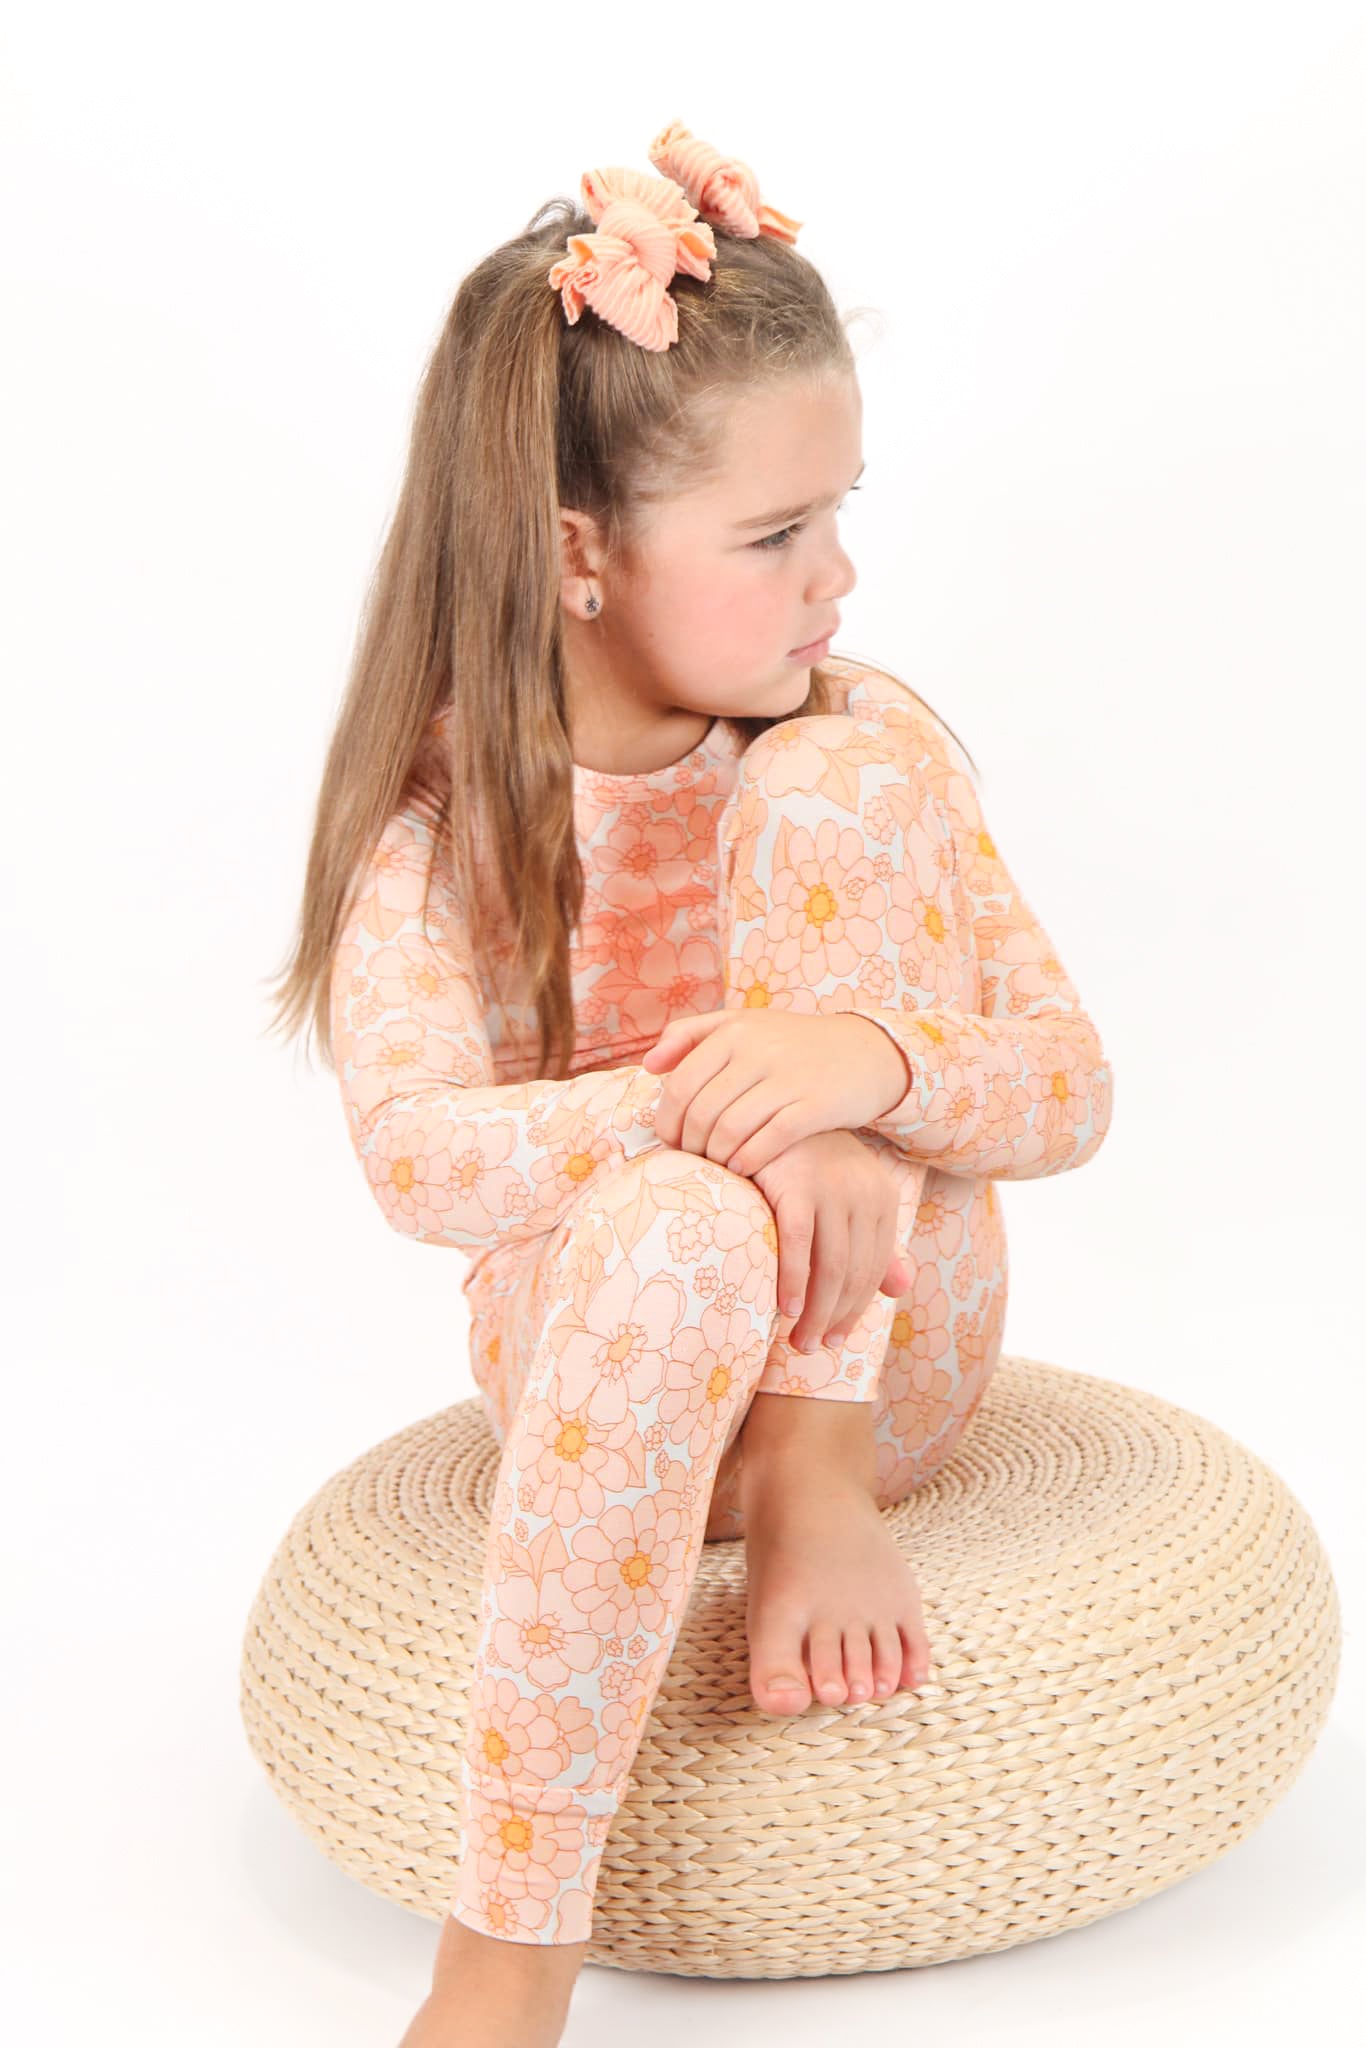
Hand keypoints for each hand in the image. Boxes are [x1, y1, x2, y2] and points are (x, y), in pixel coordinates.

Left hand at [641, 1009, 909, 1175]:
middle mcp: (757, 1050)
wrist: (863, 1050)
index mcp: (733, 1031)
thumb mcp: (743, 1025)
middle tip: (692, 1158)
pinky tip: (743, 1168)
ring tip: (717, 1164)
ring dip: (716, 1156)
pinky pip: (767, 1141)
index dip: (668, 1120)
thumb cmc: (791, 1044)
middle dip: (690, 1144)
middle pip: (702, 1112)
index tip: (671, 1140)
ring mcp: (787, 1078)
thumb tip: (648, 1065)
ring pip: (730, 1129)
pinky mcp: (815, 1105)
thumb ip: (691, 1036)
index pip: (681, 1085)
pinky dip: (747, 1160)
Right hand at [748, 1129, 912, 1351]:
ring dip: (815, 1312)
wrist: (763, 1117)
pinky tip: (784, 1308)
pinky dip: (794, 1281)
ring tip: (797, 1340)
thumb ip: (873, 1244)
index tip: (835, 1340)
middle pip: (855, 1273)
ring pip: (830, 1267)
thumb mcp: (846, 1202)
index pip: (874, 1269)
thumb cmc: (803, 1166)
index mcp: (882, 1197)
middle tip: (810, 1348)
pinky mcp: (795, 1184)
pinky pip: (798, 1245)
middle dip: (834, 1318)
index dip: (856, 1311)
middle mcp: (864, 1192)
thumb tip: (903, 1290)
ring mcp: (831, 1187)